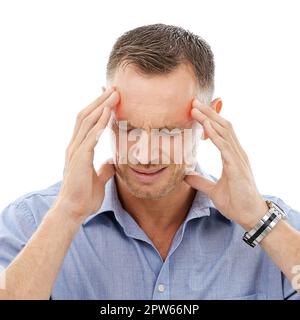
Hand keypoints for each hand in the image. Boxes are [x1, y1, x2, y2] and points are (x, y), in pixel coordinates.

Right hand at [54, 87, 119, 223]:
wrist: (73, 211)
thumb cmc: (84, 196)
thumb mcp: (99, 178)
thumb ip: (104, 168)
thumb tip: (112, 161)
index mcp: (79, 149)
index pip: (87, 122)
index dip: (98, 108)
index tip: (110, 97)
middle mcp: (75, 146)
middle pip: (86, 116)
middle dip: (100, 101)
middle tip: (114, 89)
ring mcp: (75, 152)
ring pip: (86, 122)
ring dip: (101, 107)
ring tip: (114, 95)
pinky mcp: (78, 160)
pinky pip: (89, 138)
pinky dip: (98, 125)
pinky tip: (108, 115)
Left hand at [184, 99, 267, 229]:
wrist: (250, 216)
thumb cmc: (236, 203)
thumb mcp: (213, 190)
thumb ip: (200, 181)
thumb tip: (186, 176)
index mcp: (232, 156)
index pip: (221, 132)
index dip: (209, 120)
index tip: (196, 112)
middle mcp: (237, 153)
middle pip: (223, 126)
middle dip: (208, 113)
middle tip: (193, 103)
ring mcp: (238, 159)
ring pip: (225, 132)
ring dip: (209, 120)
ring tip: (196, 109)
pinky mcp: (237, 167)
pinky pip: (225, 147)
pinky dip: (216, 136)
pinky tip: (206, 128)